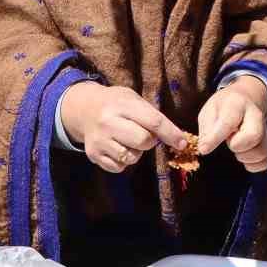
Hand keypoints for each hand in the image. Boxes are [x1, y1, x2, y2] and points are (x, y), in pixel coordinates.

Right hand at [59, 82, 184, 173]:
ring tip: (129, 140)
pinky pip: (119, 167)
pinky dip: (124, 161)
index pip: (153, 121)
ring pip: (131, 157)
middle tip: (145, 134)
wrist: (84, 108)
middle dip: (150, 141)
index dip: (171, 134)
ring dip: (137, 152)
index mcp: (121, 104)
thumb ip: (152, 115)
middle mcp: (107, 122)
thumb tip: (177, 139)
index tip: (182, 143)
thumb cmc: (116, 103)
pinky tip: (119, 147)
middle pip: (143, 142)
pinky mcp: (93, 154)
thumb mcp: (133, 99)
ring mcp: (99, 140)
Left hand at [197, 76, 266, 172]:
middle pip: (253, 136)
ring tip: (235, 145)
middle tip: (228, 140)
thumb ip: (207, 129)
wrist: (244, 101)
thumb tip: (204, 148)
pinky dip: (251, 164)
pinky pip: (263, 162)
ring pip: (260, 152)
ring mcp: (265, 130)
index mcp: (237, 104)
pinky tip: (242, 154)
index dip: (215, 138)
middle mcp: (256, 116)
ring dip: (243, 156)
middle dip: (236, 145)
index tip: (204, 150)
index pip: (228, 122)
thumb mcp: (209, 112)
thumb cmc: (222, 110)